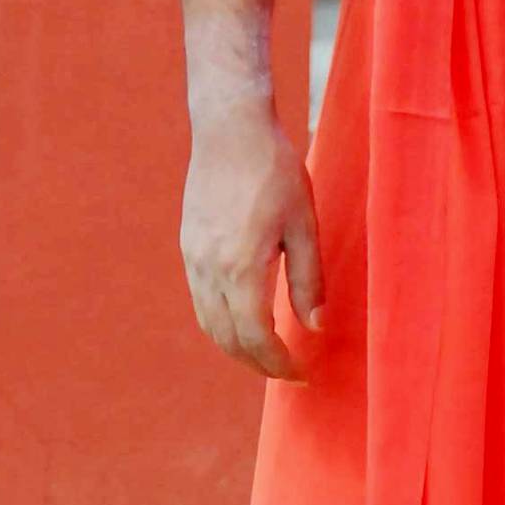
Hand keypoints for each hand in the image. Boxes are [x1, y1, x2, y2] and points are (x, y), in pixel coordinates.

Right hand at [181, 104, 323, 381]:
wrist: (229, 130)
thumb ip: (309, 280)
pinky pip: (200, 301)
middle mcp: (209, 269)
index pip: (255, 336)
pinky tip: (244, 320)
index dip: (278, 363)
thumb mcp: (304, 225)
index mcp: (240, 266)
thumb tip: (315, 326)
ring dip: (236, 347)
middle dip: (257, 363)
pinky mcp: (188, 247)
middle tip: (288, 371)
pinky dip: (221, 323)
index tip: (300, 374)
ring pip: (208, 323)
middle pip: (227, 338)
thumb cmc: (275, 172)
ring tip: (268, 353)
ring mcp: (193, 258)